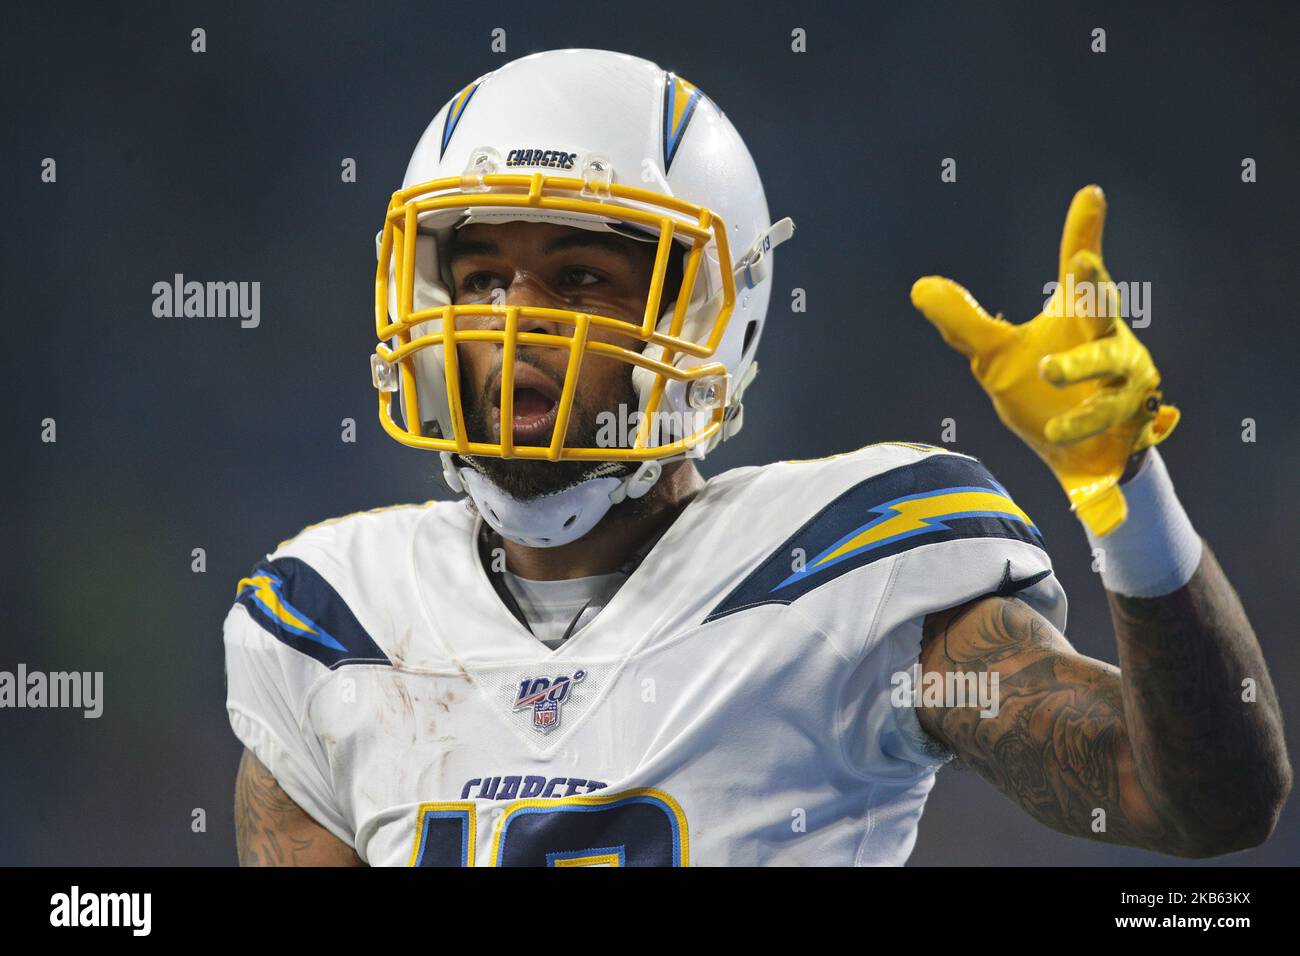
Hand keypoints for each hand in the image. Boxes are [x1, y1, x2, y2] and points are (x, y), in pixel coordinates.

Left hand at [909, 185, 1178, 535]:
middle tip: (1083, 269)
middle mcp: (1111, 353)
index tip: (1089, 193)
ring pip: (1114, 397)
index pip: (1081, 278)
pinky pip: (1118, 458)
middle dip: (1098, 301)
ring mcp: (1125, 399)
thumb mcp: (995, 356)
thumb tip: (919, 286)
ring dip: (1085, 410)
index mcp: (1079, 326)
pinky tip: (1098, 500)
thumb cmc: (1038, 388)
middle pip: (1106, 324)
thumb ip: (964, 323)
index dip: (1083, 235)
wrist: (1074, 454)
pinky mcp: (1126, 445)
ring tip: (1051, 424)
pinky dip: (1108, 486)